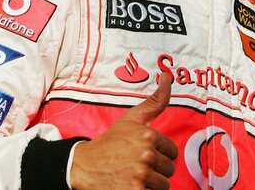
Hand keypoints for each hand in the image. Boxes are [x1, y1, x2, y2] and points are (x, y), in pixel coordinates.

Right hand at [70, 73, 177, 189]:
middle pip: (169, 170)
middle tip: (137, 166)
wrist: (82, 166)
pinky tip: (131, 185)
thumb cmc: (110, 142)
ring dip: (151, 184)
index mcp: (149, 136)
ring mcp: (139, 175)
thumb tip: (168, 76)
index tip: (143, 153)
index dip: (160, 154)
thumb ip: (155, 101)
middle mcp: (146, 155)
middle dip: (156, 170)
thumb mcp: (132, 119)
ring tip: (134, 176)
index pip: (172, 152)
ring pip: (163, 185)